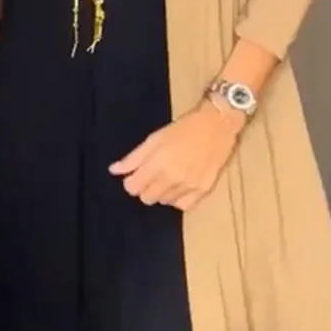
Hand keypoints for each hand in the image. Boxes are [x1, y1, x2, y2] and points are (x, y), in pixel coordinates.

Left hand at [109, 100, 244, 210]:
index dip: (131, 182)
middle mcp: (171, 179)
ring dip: (163, 193)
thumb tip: (114, 170)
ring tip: (170, 176)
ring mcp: (188, 186)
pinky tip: (181, 187)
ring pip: (165, 202)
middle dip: (146, 188)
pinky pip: (183, 206)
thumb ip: (133, 158)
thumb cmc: (183, 128)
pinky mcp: (203, 190)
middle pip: (147, 198)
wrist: (217, 124)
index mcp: (156, 165)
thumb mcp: (154, 139)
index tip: (137, 175)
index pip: (132, 188)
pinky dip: (179, 199)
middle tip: (154, 174)